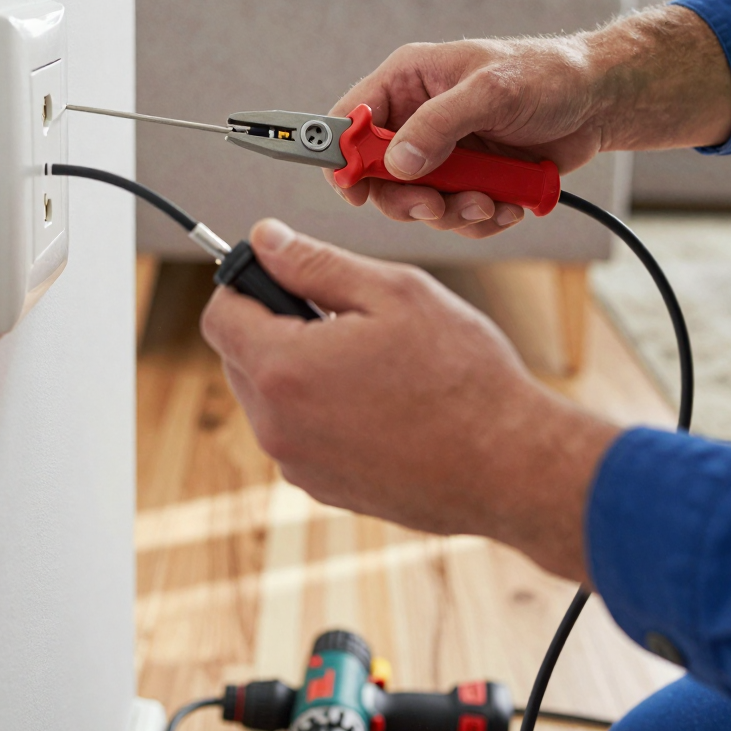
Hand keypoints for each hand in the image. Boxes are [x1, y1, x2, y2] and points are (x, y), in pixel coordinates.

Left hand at [200, 218, 619, 580]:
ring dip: (301, 370)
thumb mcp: (394, 292)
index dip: (249, 283)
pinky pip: (301, 434)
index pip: (220, 314)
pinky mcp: (325, 490)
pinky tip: (383, 403)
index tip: (289, 276)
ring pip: (270, 398)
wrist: (511, 467)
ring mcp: (299, 466)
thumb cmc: (462, 377)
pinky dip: (323, 411)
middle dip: (277, 327)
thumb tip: (266, 239)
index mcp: (283, 369)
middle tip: (347, 317)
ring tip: (373, 362)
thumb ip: (316, 263)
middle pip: (240, 357)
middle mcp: (277, 426)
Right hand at [326, 6, 730, 237]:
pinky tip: (511, 203)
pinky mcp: (471, 182)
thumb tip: (396, 164)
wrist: (601, 103)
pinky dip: (483, 220)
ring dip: (454, 213)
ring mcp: (444, 155)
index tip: (354, 191)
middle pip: (379, 176)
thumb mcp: (492, 92)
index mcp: (408, 81)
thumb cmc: (548, 76)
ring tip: (492, 202)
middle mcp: (418, 119)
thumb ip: (438, 126)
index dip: (342, 157)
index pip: (350, 120)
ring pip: (420, 204)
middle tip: (437, 206)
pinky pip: (457, 217)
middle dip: (410, 199)